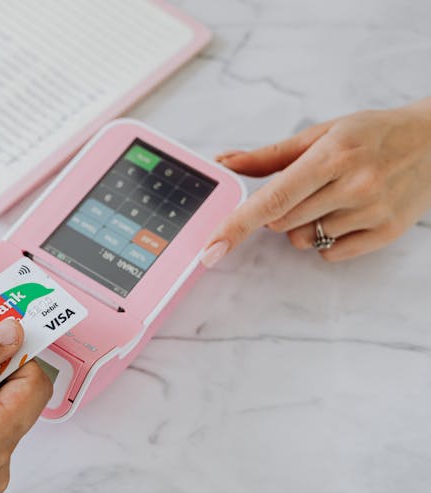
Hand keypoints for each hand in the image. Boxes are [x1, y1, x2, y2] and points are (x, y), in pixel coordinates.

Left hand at [202, 98, 430, 263]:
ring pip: (303, 240)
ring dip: (304, 226)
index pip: (271, 199)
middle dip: (279, 212)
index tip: (210, 248)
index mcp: (332, 156)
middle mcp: (354, 185)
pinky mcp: (386, 233)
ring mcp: (373, 211)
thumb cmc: (371, 135)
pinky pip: (330, 255)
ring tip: (333, 197)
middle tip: (306, 188)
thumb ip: (267, 156)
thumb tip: (223, 164)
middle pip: (280, 223)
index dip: (235, 225)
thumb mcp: (320, 134)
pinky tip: (349, 213)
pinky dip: (328, 241)